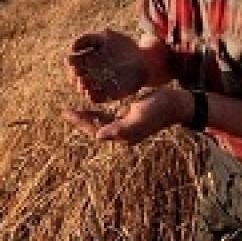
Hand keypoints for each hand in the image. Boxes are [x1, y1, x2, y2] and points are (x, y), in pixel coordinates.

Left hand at [62, 87, 188, 145]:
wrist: (177, 104)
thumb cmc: (159, 109)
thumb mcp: (139, 117)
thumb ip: (119, 128)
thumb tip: (97, 136)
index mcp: (124, 135)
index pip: (96, 129)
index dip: (80, 122)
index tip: (66, 113)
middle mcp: (123, 132)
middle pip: (96, 127)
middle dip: (81, 120)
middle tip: (65, 112)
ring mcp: (127, 124)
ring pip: (102, 121)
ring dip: (88, 116)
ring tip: (74, 110)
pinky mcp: (130, 116)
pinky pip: (110, 115)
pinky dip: (100, 111)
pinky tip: (93, 105)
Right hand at [66, 29, 148, 102]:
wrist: (144, 59)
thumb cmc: (124, 46)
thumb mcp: (107, 37)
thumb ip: (89, 39)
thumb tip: (72, 47)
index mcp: (87, 59)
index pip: (73, 62)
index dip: (70, 62)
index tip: (71, 59)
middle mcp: (90, 73)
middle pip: (76, 76)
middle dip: (74, 74)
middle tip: (76, 72)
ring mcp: (99, 84)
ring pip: (84, 88)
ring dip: (81, 86)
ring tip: (83, 82)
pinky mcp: (108, 94)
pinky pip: (96, 98)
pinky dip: (92, 96)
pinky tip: (91, 92)